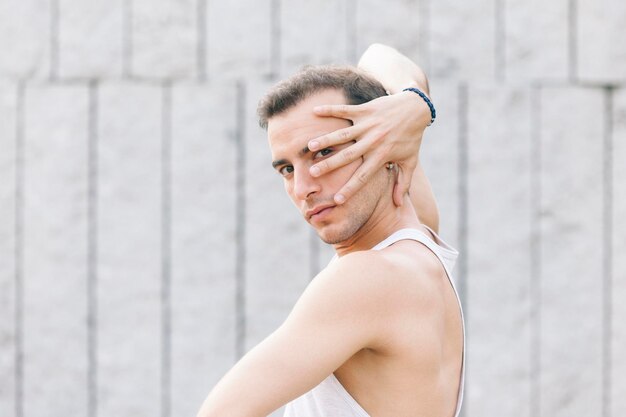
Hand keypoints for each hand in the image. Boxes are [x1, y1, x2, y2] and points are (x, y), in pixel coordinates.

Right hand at [309, 90, 431, 205]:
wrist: (417, 108)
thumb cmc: (412, 137)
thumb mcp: (410, 161)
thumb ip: (403, 183)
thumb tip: (399, 204)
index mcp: (382, 156)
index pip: (363, 177)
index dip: (350, 189)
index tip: (337, 201)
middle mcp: (373, 141)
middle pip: (348, 156)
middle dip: (330, 164)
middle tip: (313, 173)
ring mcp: (368, 125)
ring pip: (343, 134)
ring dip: (326, 140)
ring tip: (309, 147)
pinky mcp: (365, 110)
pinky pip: (345, 110)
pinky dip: (330, 110)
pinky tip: (315, 111)